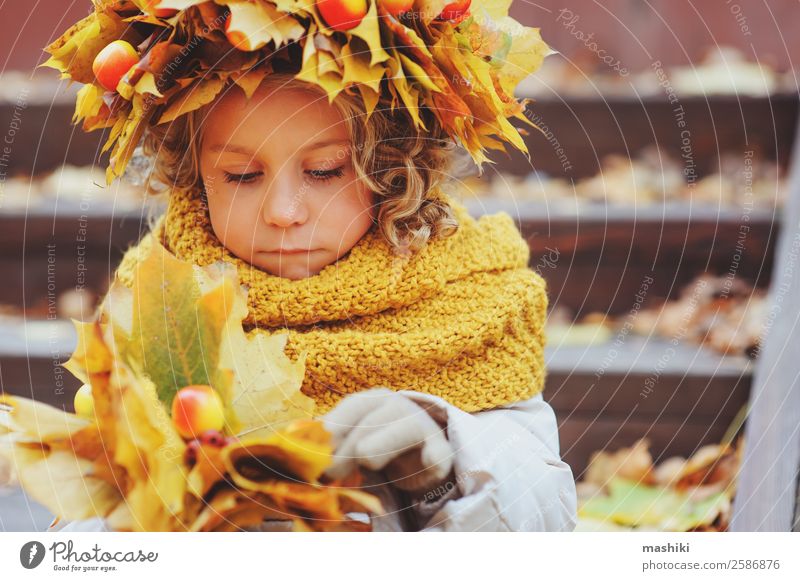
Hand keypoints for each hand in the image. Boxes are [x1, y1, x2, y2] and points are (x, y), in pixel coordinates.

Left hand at [322, 388, 453, 491]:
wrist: (420, 456)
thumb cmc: (377, 444)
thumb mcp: (351, 439)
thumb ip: (328, 441)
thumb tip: (297, 442)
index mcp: (373, 400)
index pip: (351, 407)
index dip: (331, 429)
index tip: (313, 453)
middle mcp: (397, 405)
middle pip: (372, 420)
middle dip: (346, 449)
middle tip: (328, 474)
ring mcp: (421, 425)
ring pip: (402, 430)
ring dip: (380, 449)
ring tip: (365, 464)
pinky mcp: (441, 449)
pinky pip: (438, 452)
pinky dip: (432, 458)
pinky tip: (428, 462)